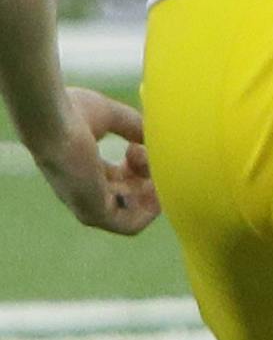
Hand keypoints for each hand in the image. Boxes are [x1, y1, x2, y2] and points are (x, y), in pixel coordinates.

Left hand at [38, 88, 158, 235]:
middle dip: (148, 176)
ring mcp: (88, 206)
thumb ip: (132, 126)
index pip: (120, 181)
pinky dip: (150, 207)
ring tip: (143, 164)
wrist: (52, 121)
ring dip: (151, 189)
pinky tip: (151, 180)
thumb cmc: (70, 114)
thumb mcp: (110, 116)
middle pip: (130, 196)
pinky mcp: (93, 214)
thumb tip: (154, 136)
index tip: (136, 144)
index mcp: (84, 171)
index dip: (139, 165)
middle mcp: (85, 193)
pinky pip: (131, 225)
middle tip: (141, 152)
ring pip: (134, 212)